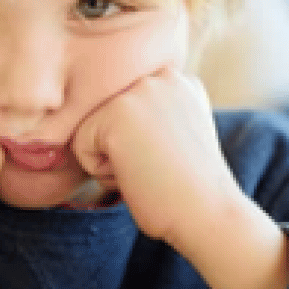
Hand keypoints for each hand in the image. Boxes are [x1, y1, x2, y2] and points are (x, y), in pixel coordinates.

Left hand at [71, 68, 234, 246]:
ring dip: (111, 159)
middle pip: (105, 115)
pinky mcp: (116, 113)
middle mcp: (159, 75)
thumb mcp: (179, 132)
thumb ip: (152, 113)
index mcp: (177, 78)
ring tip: (150, 168)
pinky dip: (101, 172)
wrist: (208, 213)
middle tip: (160, 164)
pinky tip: (137, 173)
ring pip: (91, 129)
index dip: (138, 141)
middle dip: (123, 147)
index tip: (170, 157)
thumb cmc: (190, 187)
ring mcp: (138, 91)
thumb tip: (112, 118)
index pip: (123, 107)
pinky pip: (80, 146)